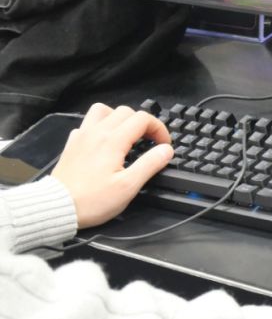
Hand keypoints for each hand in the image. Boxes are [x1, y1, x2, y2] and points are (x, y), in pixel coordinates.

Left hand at [52, 103, 173, 228]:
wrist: (57, 207)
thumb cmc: (92, 200)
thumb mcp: (128, 186)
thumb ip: (150, 164)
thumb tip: (166, 150)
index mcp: (113, 141)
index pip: (142, 119)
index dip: (159, 129)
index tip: (163, 145)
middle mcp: (97, 133)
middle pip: (126, 111)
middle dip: (143, 123)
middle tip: (150, 141)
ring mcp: (82, 136)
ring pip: (103, 111)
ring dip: (119, 118)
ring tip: (127, 135)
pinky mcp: (72, 144)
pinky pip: (87, 124)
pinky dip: (100, 127)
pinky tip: (104, 142)